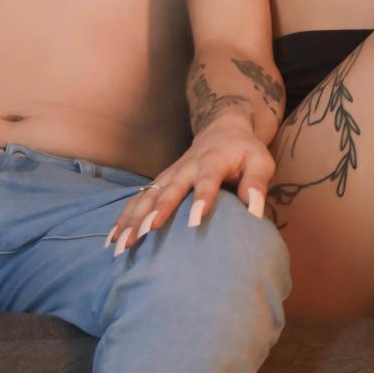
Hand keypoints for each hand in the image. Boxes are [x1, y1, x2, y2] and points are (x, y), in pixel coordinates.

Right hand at [103, 121, 274, 254]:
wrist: (222, 129)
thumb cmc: (244, 151)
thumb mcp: (260, 161)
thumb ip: (257, 184)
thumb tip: (256, 213)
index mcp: (213, 161)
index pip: (207, 180)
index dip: (202, 198)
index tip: (195, 220)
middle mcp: (186, 167)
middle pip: (169, 189)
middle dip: (156, 211)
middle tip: (145, 233)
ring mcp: (170, 174)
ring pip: (148, 195)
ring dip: (134, 218)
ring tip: (122, 243)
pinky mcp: (160, 181)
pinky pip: (139, 200)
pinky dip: (125, 217)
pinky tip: (113, 239)